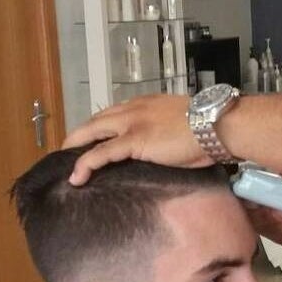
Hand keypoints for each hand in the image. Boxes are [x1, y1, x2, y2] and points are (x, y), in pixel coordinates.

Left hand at [62, 94, 211, 184]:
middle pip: (96, 120)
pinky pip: (100, 154)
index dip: (99, 125)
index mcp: (147, 104)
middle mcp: (134, 109)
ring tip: (63, 161)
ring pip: (91, 132)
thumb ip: (167, 131)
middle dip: (79, 134)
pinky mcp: (132, 141)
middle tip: (67, 148)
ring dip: (74, 146)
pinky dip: (84, 164)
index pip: (114, 113)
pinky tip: (75, 177)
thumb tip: (166, 147)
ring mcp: (132, 124)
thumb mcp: (183, 125)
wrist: (218, 125)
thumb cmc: (209, 129)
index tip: (91, 136)